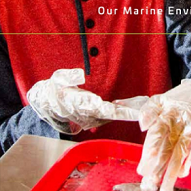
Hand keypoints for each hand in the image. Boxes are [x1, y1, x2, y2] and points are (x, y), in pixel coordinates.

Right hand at [27, 68, 141, 134]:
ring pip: (114, 114)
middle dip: (129, 112)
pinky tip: (135, 105)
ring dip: (129, 110)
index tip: (130, 110)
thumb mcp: (54, 80)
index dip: (117, 110)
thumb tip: (80, 75)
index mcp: (80, 104)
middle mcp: (88, 113)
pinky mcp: (93, 114)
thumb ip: (67, 77)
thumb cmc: (50, 90)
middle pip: (113, 114)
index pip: (102, 108)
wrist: (44, 105)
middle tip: (146, 108)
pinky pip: (111, 113)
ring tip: (146, 104)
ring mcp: (91, 116)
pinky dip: (123, 109)